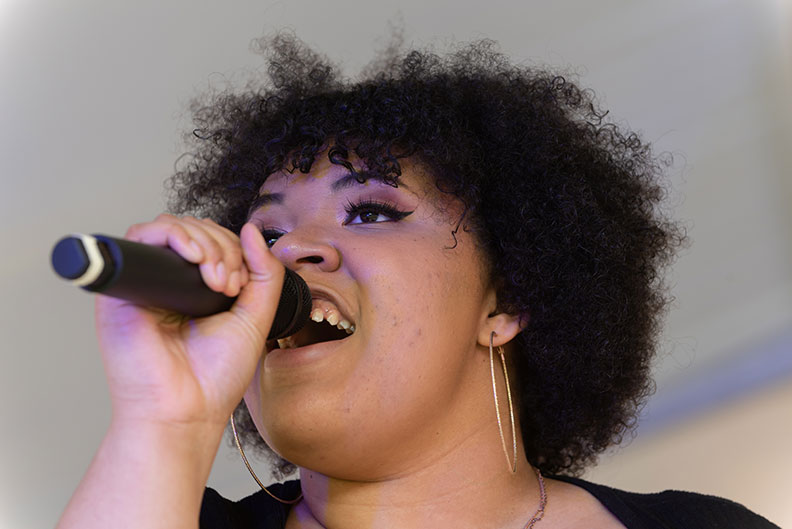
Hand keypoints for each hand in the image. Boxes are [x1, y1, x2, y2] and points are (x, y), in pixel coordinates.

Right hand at [94, 215, 282, 428]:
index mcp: (198, 289)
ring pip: (171, 228)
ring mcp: (146, 283)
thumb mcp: (255, 317)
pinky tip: (193, 257)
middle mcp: (170, 282)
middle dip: (222, 247)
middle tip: (228, 285)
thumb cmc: (215, 376)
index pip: (214, 241)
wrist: (187, 410)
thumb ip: (265, 274)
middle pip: (195, 230)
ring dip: (204, 242)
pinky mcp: (122, 287)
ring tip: (215, 280)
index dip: (233, 249)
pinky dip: (172, 235)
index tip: (241, 284)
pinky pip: (140, 237)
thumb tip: (253, 231)